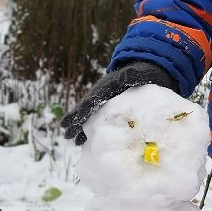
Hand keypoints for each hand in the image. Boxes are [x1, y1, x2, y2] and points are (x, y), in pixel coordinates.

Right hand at [59, 61, 178, 143]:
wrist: (145, 69)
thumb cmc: (143, 71)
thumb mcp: (139, 71)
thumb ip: (133, 74)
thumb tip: (128, 76)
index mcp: (108, 87)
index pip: (94, 98)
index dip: (85, 108)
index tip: (77, 117)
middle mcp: (102, 94)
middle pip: (86, 109)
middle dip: (76, 121)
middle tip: (66, 134)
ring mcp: (105, 102)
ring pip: (90, 116)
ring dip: (81, 128)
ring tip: (73, 141)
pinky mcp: (110, 108)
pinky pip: (98, 120)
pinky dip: (91, 130)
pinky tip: (86, 141)